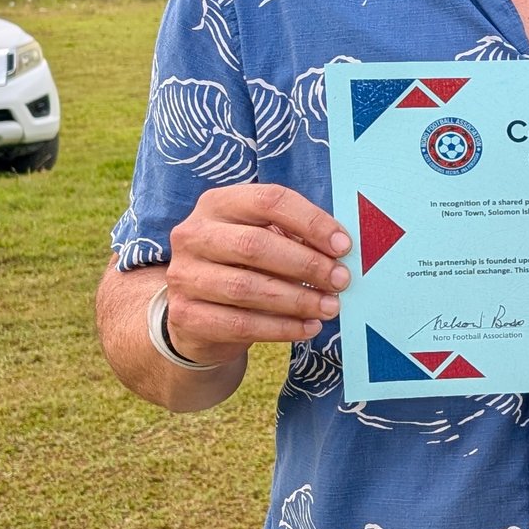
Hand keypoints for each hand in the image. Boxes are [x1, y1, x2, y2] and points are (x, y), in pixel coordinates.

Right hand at [165, 183, 350, 364]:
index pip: (268, 201)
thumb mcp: (266, 239)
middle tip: (340, 280)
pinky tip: (308, 327)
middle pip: (254, 245)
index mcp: (219, 203)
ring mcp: (184, 275)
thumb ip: (297, 237)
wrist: (200, 312)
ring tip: (330, 307)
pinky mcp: (186, 315)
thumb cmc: (245, 265)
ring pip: (246, 288)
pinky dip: (281, 328)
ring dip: (297, 299)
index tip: (343, 246)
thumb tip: (342, 250)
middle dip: (306, 264)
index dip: (311, 222)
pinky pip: (240, 324)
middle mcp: (194, 235)